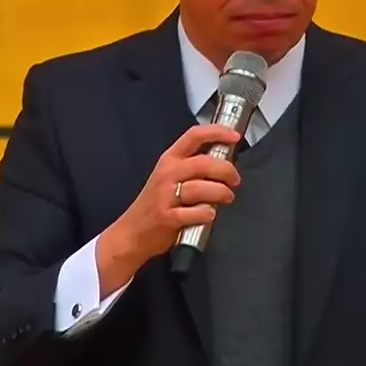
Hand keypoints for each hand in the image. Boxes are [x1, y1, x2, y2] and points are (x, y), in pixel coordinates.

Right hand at [96, 124, 240, 295]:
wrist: (132, 233)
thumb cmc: (156, 205)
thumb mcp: (169, 178)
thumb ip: (194, 168)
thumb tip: (225, 162)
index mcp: (169, 160)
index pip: (194, 136)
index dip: (217, 132)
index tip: (234, 137)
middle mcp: (167, 174)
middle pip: (204, 162)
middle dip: (226, 170)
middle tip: (234, 180)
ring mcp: (166, 195)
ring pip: (201, 187)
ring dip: (221, 193)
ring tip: (226, 197)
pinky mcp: (167, 217)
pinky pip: (196, 212)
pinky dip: (207, 214)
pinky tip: (208, 214)